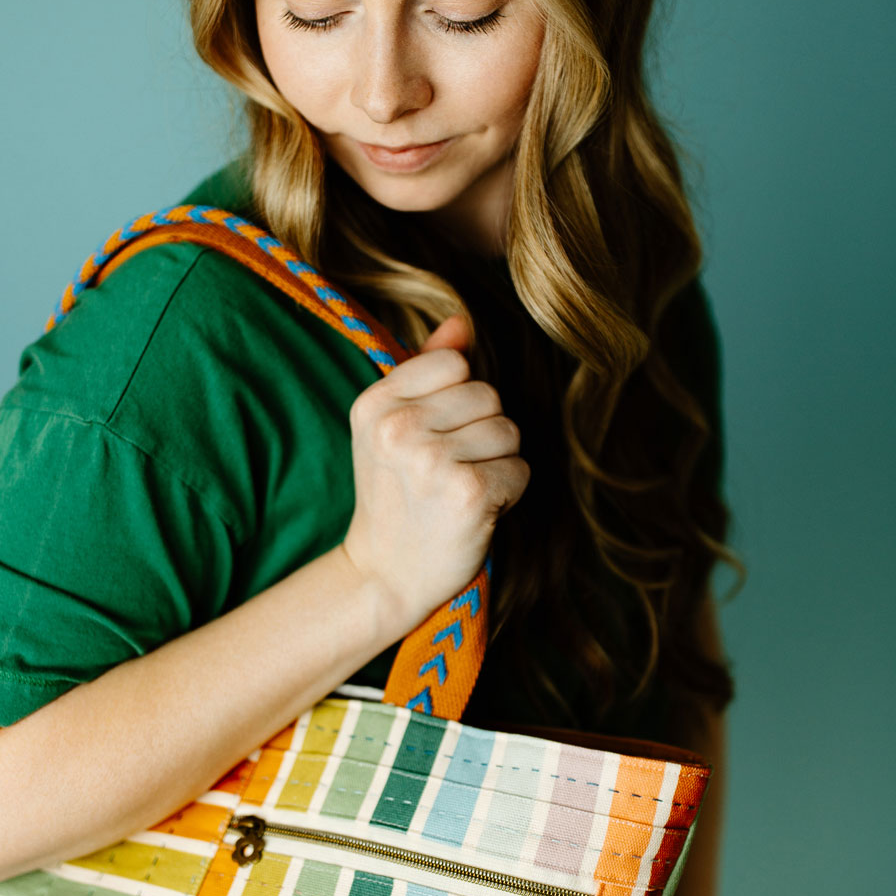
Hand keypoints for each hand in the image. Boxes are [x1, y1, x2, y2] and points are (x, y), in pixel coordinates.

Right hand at [341, 314, 529, 633]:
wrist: (385, 574)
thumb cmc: (396, 494)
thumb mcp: (393, 426)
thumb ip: (426, 370)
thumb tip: (462, 322)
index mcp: (375, 404)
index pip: (456, 364)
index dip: (457, 401)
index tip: (431, 437)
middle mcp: (398, 428)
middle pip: (488, 395)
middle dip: (481, 432)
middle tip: (445, 472)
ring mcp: (432, 460)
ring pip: (508, 431)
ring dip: (496, 464)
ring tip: (458, 490)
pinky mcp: (469, 492)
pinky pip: (519, 469)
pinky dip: (507, 493)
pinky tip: (473, 511)